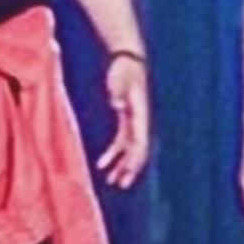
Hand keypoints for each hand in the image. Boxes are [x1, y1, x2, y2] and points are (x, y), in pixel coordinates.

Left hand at [96, 54, 149, 188]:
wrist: (128, 59)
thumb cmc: (124, 69)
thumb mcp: (120, 79)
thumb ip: (118, 92)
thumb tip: (116, 105)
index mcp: (140, 113)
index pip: (140, 141)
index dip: (135, 159)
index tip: (128, 172)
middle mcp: (140, 120)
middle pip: (138, 150)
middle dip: (130, 168)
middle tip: (122, 184)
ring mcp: (134, 121)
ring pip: (130, 149)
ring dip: (122, 165)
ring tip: (112, 181)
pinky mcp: (127, 119)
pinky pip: (122, 141)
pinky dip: (114, 154)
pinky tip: (102, 164)